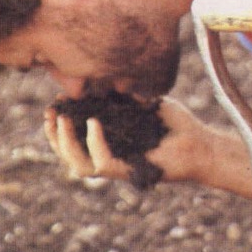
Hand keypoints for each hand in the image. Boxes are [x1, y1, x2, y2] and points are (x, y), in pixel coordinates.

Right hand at [44, 96, 211, 183]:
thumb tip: (97, 80)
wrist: (200, 144)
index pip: (74, 139)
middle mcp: (110, 156)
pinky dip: (95, 143)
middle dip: (54, 136)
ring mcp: (119, 165)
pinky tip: (93, 123)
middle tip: (50, 114)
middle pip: (69, 155)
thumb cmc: (175, 124)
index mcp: (109, 142)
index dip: (59, 124)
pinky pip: (103, 163)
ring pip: (79, 165)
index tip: (55, 102)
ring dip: (65, 144)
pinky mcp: (129, 171)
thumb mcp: (143, 102)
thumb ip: (121, 95)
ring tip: (62, 121)